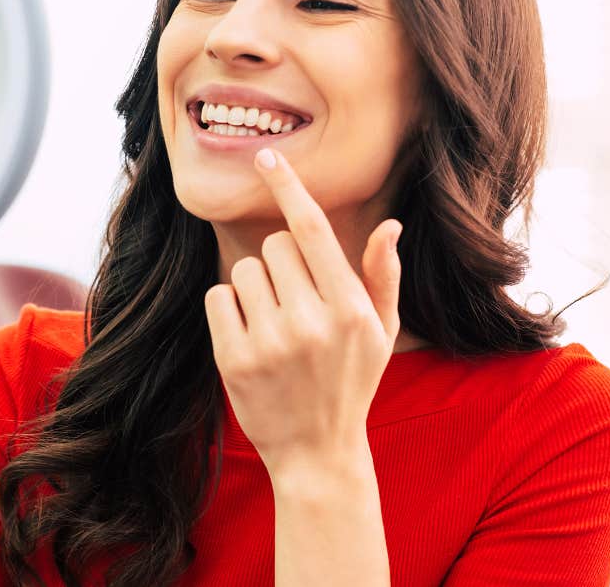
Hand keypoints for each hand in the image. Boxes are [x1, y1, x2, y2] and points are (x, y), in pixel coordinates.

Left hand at [204, 148, 402, 473]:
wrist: (317, 452)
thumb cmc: (352, 381)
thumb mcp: (382, 332)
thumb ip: (383, 276)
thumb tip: (390, 225)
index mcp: (350, 308)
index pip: (314, 230)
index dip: (289, 188)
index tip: (267, 157)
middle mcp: (311, 321)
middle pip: (275, 246)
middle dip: (282, 264)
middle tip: (296, 303)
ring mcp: (269, 341)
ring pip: (244, 269)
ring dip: (255, 287)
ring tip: (274, 324)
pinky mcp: (233, 359)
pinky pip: (219, 297)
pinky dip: (229, 309)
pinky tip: (251, 338)